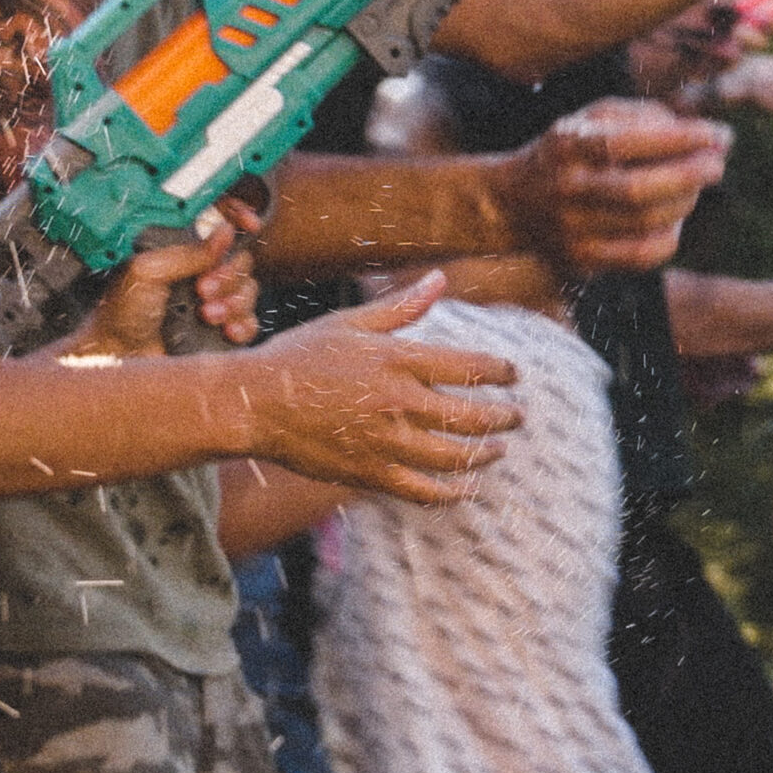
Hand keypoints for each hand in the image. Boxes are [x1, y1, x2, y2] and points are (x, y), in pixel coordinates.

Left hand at [67, 207, 261, 357]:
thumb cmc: (122, 312)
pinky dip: (242, 324)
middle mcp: (200, 272)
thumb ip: (189, 252)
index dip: (237, 218)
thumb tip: (224, 230)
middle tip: (202, 289)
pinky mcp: (221, 328)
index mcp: (181, 250)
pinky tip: (225, 330)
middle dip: (227, 275)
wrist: (120, 357)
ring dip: (232, 301)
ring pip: (248, 289)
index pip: (217, 224)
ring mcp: (213, 300)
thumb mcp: (149, 271)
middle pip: (240, 259)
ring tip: (206, 315)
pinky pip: (250, 320)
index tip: (249, 223)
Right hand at [240, 271, 519, 504]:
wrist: (254, 402)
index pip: (469, 367)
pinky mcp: (369, 473)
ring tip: (497, 450)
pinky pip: (422, 491)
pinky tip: (465, 488)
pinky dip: (450, 492)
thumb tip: (439, 280)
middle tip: (517, 416)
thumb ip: (400, 307)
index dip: (500, 371)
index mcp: (397, 360)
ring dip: (484, 454)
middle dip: (503, 417)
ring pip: (453, 457)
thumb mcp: (350, 323)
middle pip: (471, 416)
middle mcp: (398, 402)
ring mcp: (385, 443)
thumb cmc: (299, 355)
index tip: (513, 374)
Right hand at [501, 97, 729, 275]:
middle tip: (717, 164)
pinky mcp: (582, 260)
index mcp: (567, 145)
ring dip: (684, 203)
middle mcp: (566, 189)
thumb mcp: (593, 118)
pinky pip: (642, 255)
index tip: (713, 134)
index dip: (675, 140)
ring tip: (696, 186)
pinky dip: (670, 235)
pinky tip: (674, 218)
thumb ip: (646, 117)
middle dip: (689, 176)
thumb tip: (711, 136)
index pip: (624, 143)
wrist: (514, 202)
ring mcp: (571, 229)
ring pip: (645, 224)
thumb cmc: (571, 150)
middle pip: (637, 191)